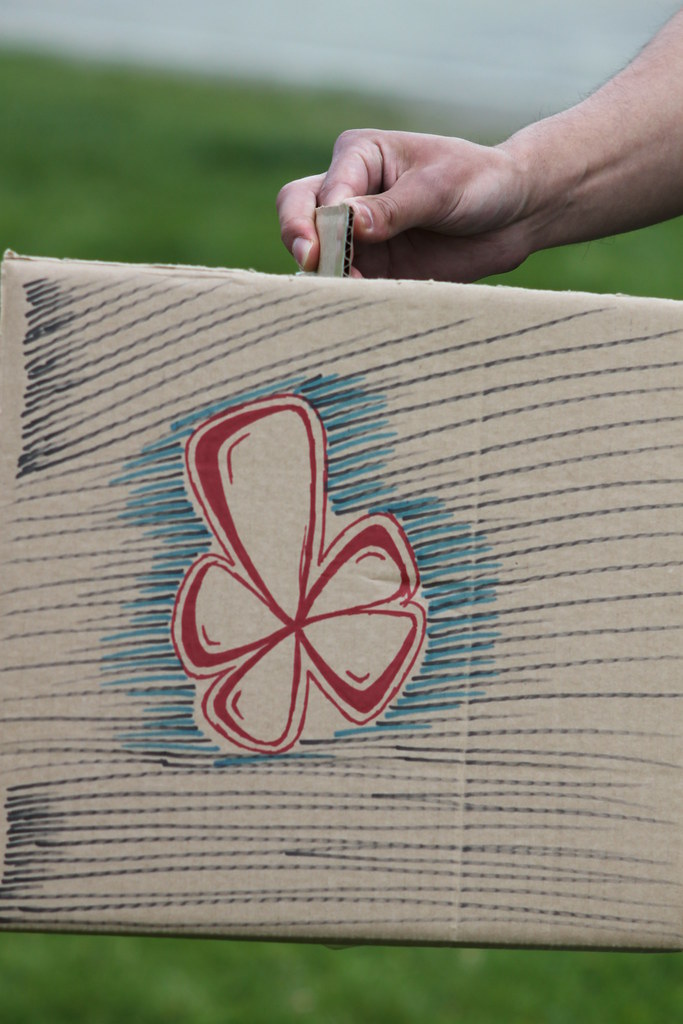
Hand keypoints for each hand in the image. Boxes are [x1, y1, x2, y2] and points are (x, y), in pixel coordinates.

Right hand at [277, 129, 532, 280]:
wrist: (515, 215)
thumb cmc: (479, 182)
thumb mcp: (439, 189)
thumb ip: (393, 208)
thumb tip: (348, 222)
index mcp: (361, 156)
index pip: (324, 188)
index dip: (322, 216)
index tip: (341, 236)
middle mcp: (350, 192)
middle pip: (298, 213)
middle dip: (300, 238)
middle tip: (312, 262)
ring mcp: (358, 233)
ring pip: (316, 253)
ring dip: (325, 272)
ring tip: (349, 287)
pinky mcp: (373, 267)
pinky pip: (346, 282)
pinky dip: (346, 293)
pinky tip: (362, 300)